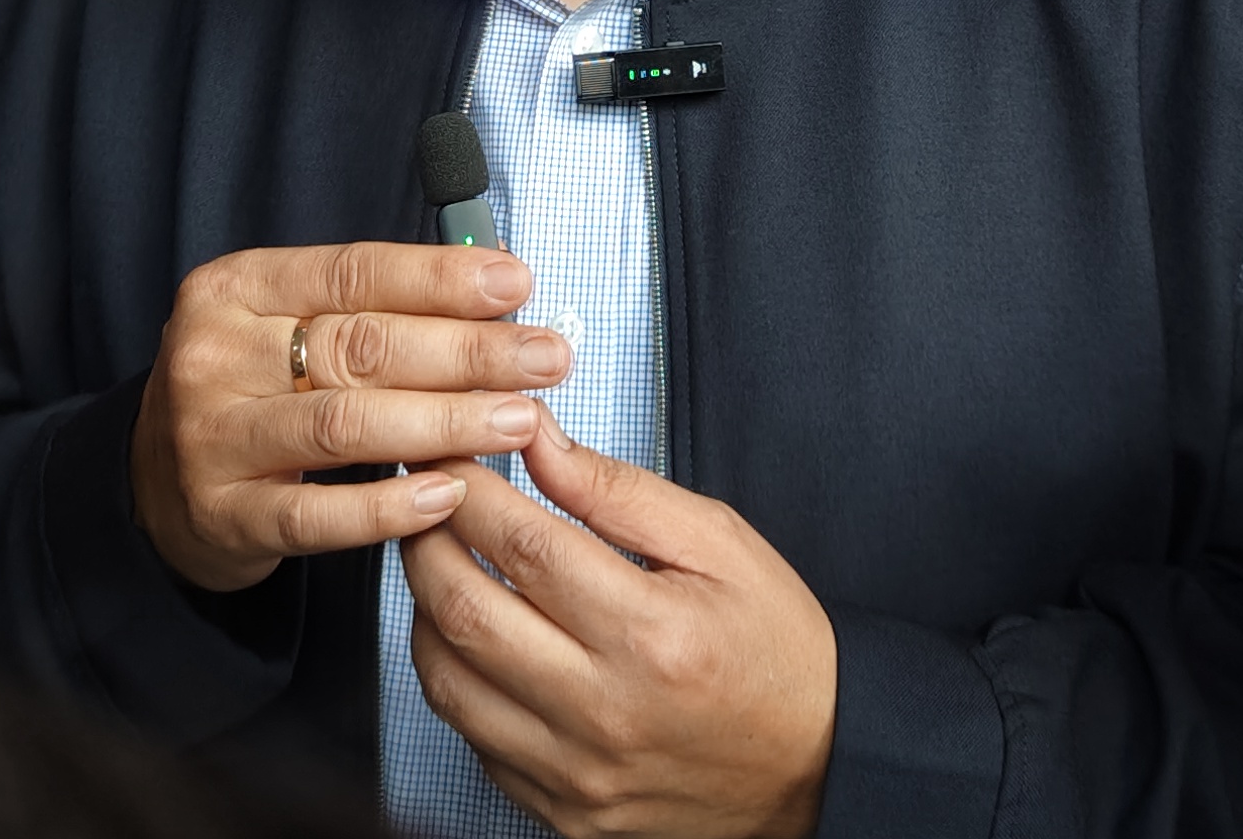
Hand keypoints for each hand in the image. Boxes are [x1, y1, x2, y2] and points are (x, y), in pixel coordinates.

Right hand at [132, 242, 573, 594]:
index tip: (517, 284)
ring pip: (346, 425)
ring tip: (520, 420)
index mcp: (236, 288)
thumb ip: (375, 304)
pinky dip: (388, 507)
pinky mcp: (224, 514)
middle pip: (360, 346)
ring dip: (445, 421)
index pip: (352, 271)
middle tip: (546, 358)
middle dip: (468, 351)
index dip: (440, 278)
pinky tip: (451, 494)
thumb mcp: (287, 325)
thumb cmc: (250, 390)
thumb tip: (494, 279)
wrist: (152, 486)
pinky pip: (318, 514)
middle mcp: (215, 355)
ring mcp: (212, 438)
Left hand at [405, 410, 835, 838]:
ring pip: (448, 684)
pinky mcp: (563, 811)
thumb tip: (537, 441)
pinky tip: (473, 640)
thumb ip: (617, 491)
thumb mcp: (720, 545)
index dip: (469, 488)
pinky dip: (456, 681)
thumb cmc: (777, 652)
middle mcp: (605, 711)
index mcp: (651, 633)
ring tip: (440, 563)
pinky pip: (474, 741)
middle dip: (426, 540)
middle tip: (427, 500)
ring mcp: (578, 772)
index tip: (454, 454)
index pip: (522, 544)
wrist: (818, 764)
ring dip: (424, 611)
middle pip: (464, 612)